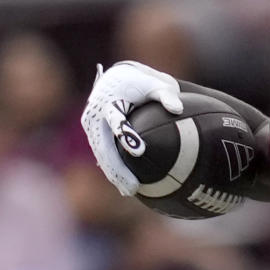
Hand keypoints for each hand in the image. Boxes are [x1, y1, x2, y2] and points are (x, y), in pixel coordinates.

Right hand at [81, 61, 182, 196]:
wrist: (115, 78)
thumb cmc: (139, 82)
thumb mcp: (153, 84)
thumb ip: (166, 94)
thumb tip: (178, 109)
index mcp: (108, 101)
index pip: (116, 121)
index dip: (126, 135)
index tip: (139, 151)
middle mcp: (95, 117)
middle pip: (104, 148)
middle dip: (118, 170)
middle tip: (133, 187)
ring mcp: (92, 129)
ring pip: (102, 157)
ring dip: (114, 175)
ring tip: (130, 191)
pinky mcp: (94, 137)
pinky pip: (103, 157)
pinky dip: (113, 171)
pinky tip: (124, 187)